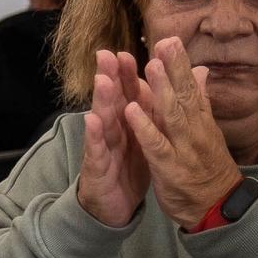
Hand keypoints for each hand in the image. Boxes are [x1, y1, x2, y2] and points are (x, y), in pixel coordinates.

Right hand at [76, 50, 150, 226]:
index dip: (127, 72)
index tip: (128, 50)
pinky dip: (94, 135)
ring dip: (101, 100)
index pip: (128, 93)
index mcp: (127, 123)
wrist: (113, 207)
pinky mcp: (97, 168)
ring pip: (103, 120)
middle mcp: (112, 130)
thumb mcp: (143, 138)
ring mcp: (102, 148)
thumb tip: (166, 85)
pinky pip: (97, 150)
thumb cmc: (127, 168)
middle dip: (110, 77)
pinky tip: (91, 120)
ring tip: (102, 80)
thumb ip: (151, 111)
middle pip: (112, 100)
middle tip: (107, 54)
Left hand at [122, 38, 244, 228]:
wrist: (217, 207)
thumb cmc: (208, 168)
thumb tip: (201, 72)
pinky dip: (144, 126)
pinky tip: (131, 109)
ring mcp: (183, 148)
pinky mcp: (170, 167)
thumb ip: (201, 101)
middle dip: (173, 68)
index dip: (181, 64)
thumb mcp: (206, 132)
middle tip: (164, 42)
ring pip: (171, 114)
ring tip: (149, 65)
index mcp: (200, 121)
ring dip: (160, 90)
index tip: (170, 40)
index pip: (190, 88)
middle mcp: (194, 130)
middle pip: (183, 95)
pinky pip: (155, 144)